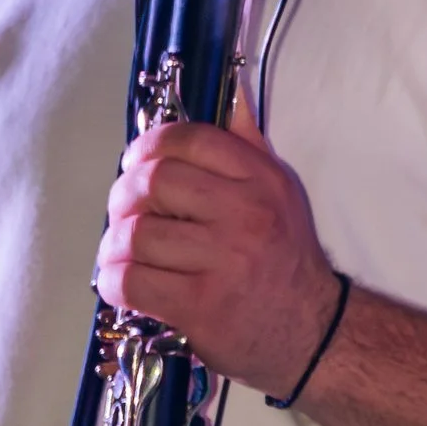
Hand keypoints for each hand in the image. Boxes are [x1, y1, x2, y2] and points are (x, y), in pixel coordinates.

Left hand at [96, 117, 343, 399]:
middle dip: (122, 196)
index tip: (136, 163)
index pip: (191, 139)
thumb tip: (232, 92)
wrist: (313, 334)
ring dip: (113, 245)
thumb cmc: (286, 262)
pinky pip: (132, 281)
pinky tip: (121, 282)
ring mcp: (223, 261)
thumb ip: (248, 146)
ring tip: (120, 253)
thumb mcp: (280, 195)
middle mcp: (246, 215)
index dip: (149, 146)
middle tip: (124, 213)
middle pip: (153, 182)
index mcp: (262, 181)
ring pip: (136, 234)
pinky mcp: (201, 306)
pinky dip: (113, 281)